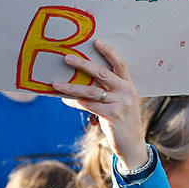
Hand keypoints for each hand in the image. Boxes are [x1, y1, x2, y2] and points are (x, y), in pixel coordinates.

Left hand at [52, 40, 144, 170]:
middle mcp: (126, 92)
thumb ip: (106, 93)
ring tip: (56, 83)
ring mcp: (121, 103)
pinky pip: (89, 105)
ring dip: (71, 87)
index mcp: (128, 86)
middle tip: (66, 58)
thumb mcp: (118, 104)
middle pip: (102, 73)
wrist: (133, 146)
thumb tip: (80, 84)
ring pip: (90, 91)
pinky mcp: (113, 115)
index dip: (109, 52)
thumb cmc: (121, 123)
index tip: (96, 41)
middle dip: (82, 64)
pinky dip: (76, 102)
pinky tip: (66, 100)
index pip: (120, 63)